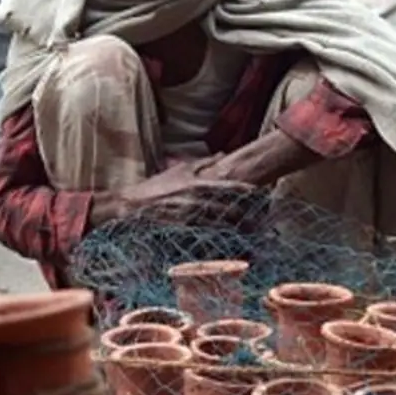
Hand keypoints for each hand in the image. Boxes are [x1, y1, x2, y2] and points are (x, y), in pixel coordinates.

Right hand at [91, 157, 254, 226]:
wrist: (132, 206)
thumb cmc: (157, 186)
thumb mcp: (180, 169)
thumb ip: (203, 162)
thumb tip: (223, 154)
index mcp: (197, 183)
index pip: (228, 186)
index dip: (246, 190)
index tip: (261, 193)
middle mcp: (196, 199)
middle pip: (229, 207)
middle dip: (247, 213)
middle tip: (263, 217)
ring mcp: (190, 216)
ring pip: (221, 223)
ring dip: (238, 227)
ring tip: (254, 231)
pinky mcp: (184, 230)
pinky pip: (207, 234)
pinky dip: (221, 237)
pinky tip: (233, 240)